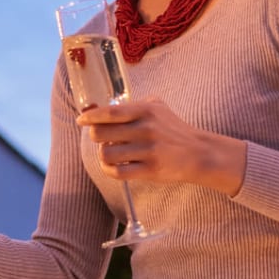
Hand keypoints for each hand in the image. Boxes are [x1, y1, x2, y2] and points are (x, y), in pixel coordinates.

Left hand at [77, 97, 246, 194]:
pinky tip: (113, 166)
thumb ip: (132, 105)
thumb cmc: (174, 129)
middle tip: (102, 138)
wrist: (198, 153)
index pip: (109, 112)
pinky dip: (109, 170)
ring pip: (106, 154)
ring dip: (103, 155)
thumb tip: (100, 107)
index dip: (90, 117)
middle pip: (101, 134)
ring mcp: (148, 151)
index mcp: (146, 111)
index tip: (80, 120)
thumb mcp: (157, 108)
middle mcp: (146, 129)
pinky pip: (117, 172)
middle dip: (96, 137)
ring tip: (111, 153)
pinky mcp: (150, 170)